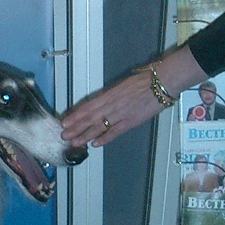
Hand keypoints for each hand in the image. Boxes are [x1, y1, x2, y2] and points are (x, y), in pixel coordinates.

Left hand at [61, 45, 206, 147]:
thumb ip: (109, 95)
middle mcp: (111, 105)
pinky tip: (95, 144)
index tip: (64, 121)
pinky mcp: (131, 121)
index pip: (87, 106)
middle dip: (75, 127)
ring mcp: (120, 114)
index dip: (75, 115)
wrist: (160, 83)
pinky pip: (115, 132)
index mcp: (108, 94)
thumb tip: (99, 102)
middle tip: (63, 135)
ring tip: (74, 142)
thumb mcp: (121, 85)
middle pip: (89, 118)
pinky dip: (104, 138)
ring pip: (98, 126)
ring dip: (85, 135)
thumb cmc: (142, 80)